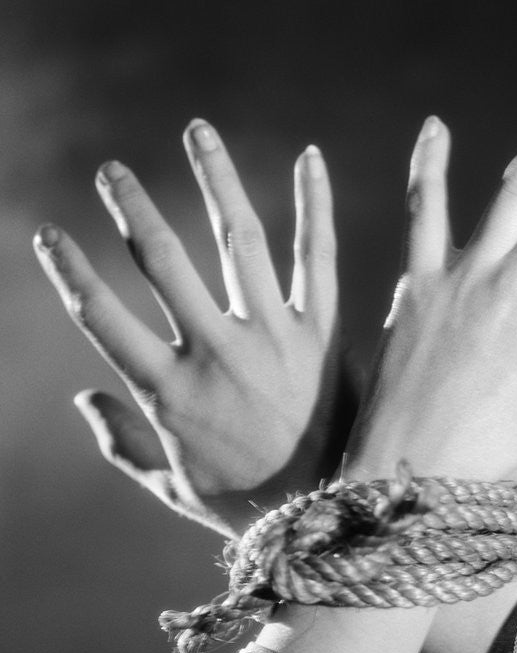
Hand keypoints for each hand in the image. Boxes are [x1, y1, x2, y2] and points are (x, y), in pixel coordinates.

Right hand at [35, 122, 356, 537]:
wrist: (332, 521)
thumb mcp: (170, 489)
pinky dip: (313, 205)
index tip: (49, 233)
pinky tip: (310, 158)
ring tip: (199, 131)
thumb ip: (121, 446)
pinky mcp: (323, 334)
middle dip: (132, 208)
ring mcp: (273, 338)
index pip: (101, 317)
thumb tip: (81, 398)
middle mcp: (215, 353)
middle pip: (162, 261)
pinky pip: (317, 258)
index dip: (69, 271)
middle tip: (113, 170)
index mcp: (168, 392)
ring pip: (237, 239)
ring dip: (215, 178)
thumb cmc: (247, 507)